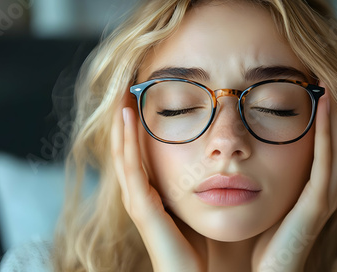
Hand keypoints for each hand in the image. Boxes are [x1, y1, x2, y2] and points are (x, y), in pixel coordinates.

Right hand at [111, 92, 204, 271]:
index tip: (141, 99)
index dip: (137, 128)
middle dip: (125, 121)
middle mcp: (141, 196)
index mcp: (152, 195)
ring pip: (124, 155)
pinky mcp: (142, 210)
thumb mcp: (199, 206)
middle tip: (126, 89)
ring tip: (123, 96)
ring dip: (122, 125)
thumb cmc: (201, 247)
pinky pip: (132, 169)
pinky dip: (128, 142)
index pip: (140, 155)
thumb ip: (198, 185)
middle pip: (127, 151)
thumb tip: (214, 158)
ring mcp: (138, 203)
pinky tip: (128, 117)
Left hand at [252, 85, 336, 271]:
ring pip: (332, 147)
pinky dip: (328, 134)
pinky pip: (325, 163)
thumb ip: (252, 174)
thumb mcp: (253, 199)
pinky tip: (324, 109)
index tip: (306, 88)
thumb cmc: (251, 241)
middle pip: (329, 142)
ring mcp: (321, 198)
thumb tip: (232, 145)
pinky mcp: (317, 206)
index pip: (316, 145)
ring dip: (332, 116)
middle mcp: (318, 191)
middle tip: (324, 79)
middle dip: (328, 112)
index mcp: (304, 189)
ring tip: (327, 85)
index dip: (316, 118)